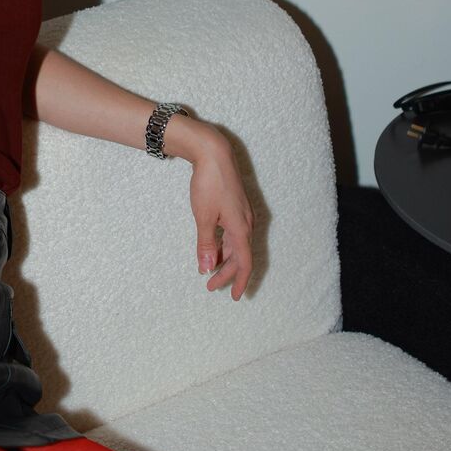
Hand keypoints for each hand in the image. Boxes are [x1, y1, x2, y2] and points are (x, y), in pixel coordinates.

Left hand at [179, 122, 254, 299]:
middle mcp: (246, 223)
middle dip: (227, 274)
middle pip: (240, 256)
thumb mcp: (203, 217)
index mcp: (241, 228)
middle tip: (210, 287)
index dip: (239, 281)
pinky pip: (234, 234)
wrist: (213, 153)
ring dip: (225, 260)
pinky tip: (214, 249)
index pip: (244, 263)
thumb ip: (206, 244)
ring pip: (237, 245)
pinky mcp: (236, 207)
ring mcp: (243, 215)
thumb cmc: (208, 184)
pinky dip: (224, 245)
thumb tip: (208, 268)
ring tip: (209, 271)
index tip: (233, 297)